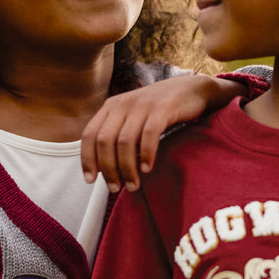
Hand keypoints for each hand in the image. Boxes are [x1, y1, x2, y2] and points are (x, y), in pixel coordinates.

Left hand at [81, 73, 238, 191]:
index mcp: (111, 107)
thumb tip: (104, 168)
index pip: (89, 134)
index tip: (90, 180)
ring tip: (133, 185)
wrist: (191, 90)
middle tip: (116, 188)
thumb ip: (117, 135)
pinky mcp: (162, 108)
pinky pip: (149, 135)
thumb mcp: (132, 117)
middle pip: (105, 141)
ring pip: (125, 141)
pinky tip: (147, 169)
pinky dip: (146, 154)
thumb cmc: (159, 110)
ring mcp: (142, 105)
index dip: (87, 159)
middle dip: (108, 169)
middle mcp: (123, 104)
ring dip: (127, 168)